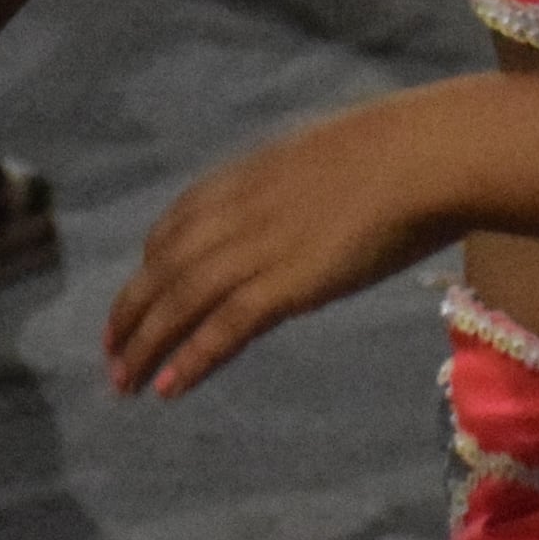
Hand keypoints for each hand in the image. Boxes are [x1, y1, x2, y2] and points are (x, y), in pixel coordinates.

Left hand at [101, 98, 449, 399]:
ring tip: (124, 384)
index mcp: (245, 177)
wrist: (427, 157)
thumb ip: (300, 186)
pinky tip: (168, 388)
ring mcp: (257, 249)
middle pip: (161, 268)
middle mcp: (236, 212)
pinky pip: (222, 328)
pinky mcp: (283, 285)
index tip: (138, 296)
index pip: (174, 225)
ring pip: (179, 302)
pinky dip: (190, 358)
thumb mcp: (327, 158)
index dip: (149, 266)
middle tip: (111, 354)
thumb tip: (310, 203)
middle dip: (129, 314)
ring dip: (145, 345)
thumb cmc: (401, 151)